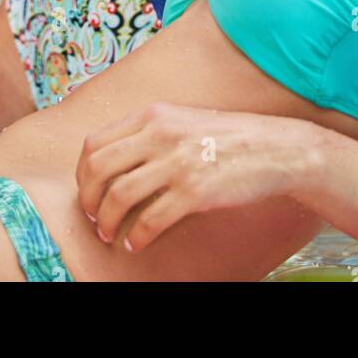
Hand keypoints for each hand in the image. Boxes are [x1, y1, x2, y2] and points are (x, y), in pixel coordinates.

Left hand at [77, 101, 320, 251]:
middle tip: (93, 217)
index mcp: (153, 115)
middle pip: (99, 168)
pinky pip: (150, 220)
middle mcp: (160, 134)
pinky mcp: (194, 191)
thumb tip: (112, 160)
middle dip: (88, 199)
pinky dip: (137, 236)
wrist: (275, 148)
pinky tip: (137, 243)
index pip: (95, 143)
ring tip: (111, 234)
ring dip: (107, 222)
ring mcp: (176, 162)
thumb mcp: (182, 120)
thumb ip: (149, 132)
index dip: (83, 174)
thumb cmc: (227, 138)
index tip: (88, 191)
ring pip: (118, 196)